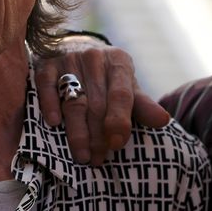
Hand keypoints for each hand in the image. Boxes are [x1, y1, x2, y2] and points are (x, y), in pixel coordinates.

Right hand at [34, 35, 170, 164]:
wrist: (80, 51)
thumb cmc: (109, 80)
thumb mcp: (129, 89)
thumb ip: (143, 106)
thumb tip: (164, 121)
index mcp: (119, 62)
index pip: (121, 94)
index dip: (119, 120)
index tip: (117, 144)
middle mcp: (95, 57)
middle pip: (97, 103)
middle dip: (98, 135)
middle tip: (99, 159)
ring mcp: (70, 59)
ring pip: (74, 100)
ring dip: (77, 131)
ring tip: (83, 156)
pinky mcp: (47, 64)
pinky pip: (47, 85)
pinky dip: (50, 104)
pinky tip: (54, 123)